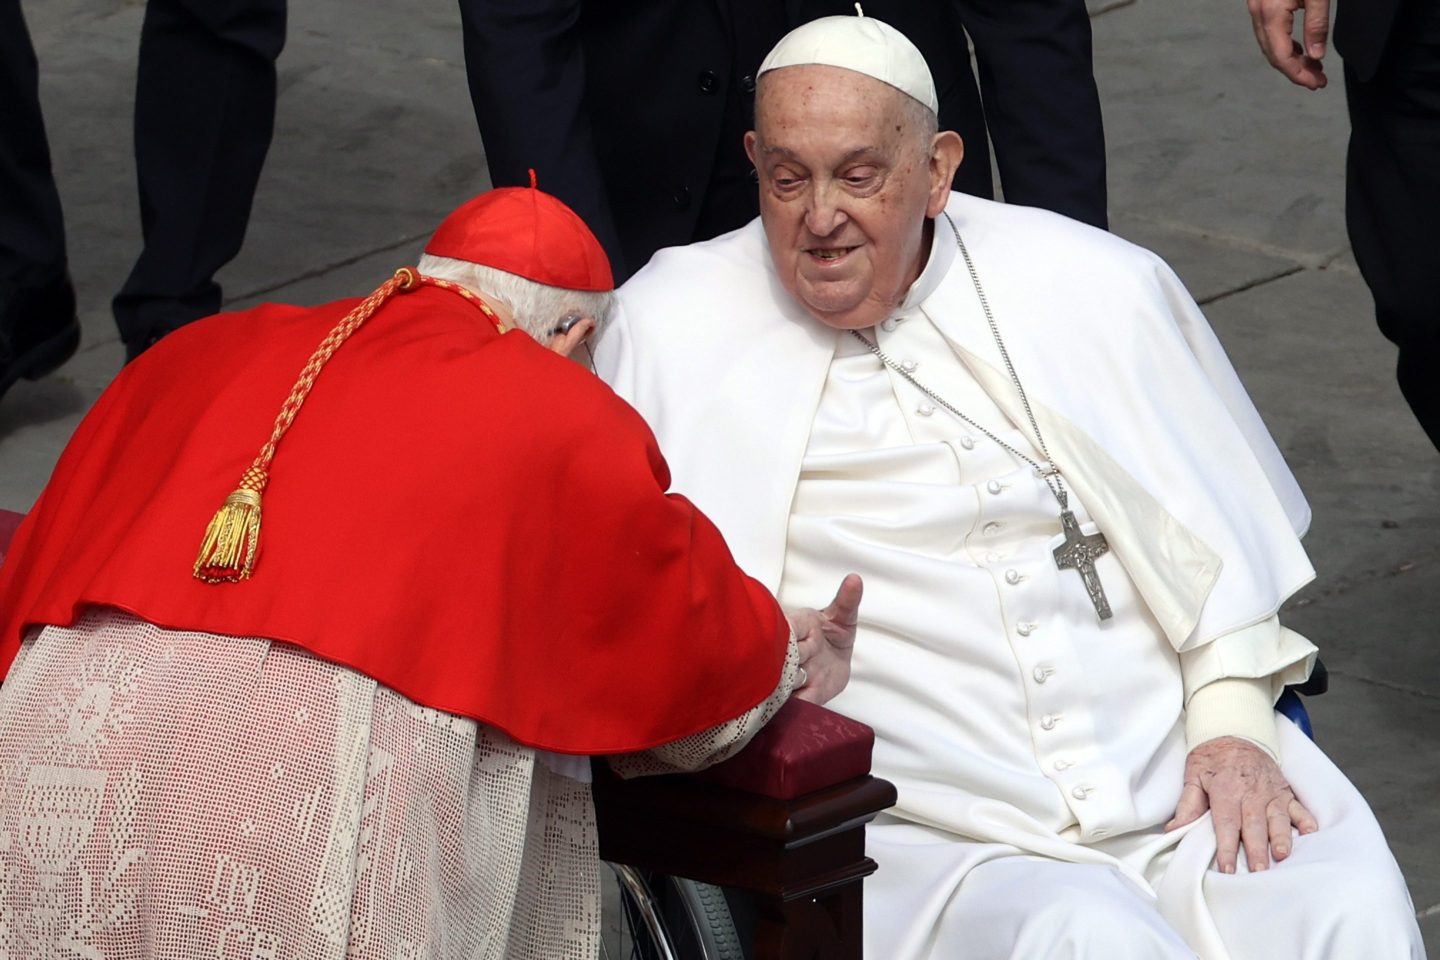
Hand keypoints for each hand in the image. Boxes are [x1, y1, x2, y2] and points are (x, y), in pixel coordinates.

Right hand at [786, 573, 862, 705]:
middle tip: (797, 663)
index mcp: (798, 627)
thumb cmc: (833, 633)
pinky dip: (797, 705)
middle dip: (792, 661)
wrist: (833, 662)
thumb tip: (855, 579)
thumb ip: (847, 600)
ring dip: (791, 683)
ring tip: (795, 685)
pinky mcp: (807, 695)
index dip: (794, 634)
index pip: (790, 629)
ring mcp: (797, 675)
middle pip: (787, 657)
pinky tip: (797, 706)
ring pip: (787, 680)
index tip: (800, 638)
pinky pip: (799, 702)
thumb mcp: (842, 615)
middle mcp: (794, 652)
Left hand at [1166, 736, 1318, 872]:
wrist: (1234, 731)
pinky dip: (1306, 819)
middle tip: (1258, 871)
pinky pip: (1298, 806)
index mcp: (1225, 788)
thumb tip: (1174, 829)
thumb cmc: (1211, 758)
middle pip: (1253, 824)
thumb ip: (1187, 804)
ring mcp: (1270, 791)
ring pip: (1278, 817)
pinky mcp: (1284, 790)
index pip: (1226, 823)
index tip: (1228, 868)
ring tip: (1282, 855)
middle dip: (1256, 849)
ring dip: (1281, 837)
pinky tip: (1310, 833)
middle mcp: (1250, 791)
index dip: (1226, 847)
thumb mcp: (1193, 775)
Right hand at [1246, 0, 1329, 88]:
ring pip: (1269, 45)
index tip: (1317, 83)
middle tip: (1317, 80)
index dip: (1299, 74)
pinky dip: (1283, 46)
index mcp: (1271, 13)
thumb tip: (1316, 55)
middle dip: (1295, 71)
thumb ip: (1316, 23)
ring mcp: (1256, 8)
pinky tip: (1300, 49)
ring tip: (1313, 66)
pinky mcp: (1260, 2)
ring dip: (1290, 60)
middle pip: (1273, 54)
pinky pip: (1268, 32)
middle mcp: (1258, 13)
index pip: (1282, 56)